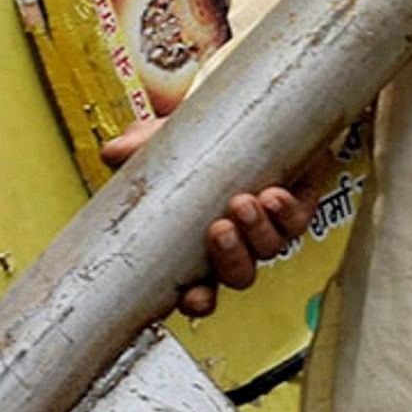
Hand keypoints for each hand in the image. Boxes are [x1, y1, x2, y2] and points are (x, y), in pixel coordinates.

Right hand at [100, 118, 316, 319]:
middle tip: (218, 230)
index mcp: (200, 242)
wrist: (258, 111)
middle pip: (237, 275)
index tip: (191, 297)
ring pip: (267, 249)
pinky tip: (273, 194)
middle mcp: (237, 241)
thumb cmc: (210, 137)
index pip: (199, 286)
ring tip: (242, 202)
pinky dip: (285, 211)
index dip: (197, 300)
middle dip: (229, 259)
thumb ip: (143, 146)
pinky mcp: (298, 205)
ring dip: (256, 231)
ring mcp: (268, 226)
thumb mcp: (170, 140)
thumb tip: (114, 152)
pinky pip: (295, 221)